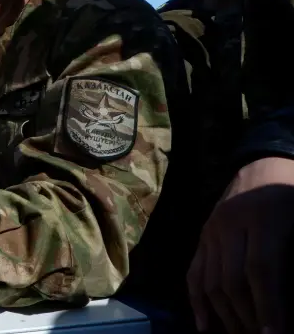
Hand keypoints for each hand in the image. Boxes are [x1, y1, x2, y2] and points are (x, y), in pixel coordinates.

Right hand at [187, 157, 293, 333]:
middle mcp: (230, 223)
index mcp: (264, 217)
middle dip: (247, 317)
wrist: (265, 161)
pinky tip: (205, 326)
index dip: (268, 306)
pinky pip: (194, 272)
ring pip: (210, 280)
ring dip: (225, 315)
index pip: (261, 269)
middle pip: (232, 279)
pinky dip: (197, 302)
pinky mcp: (202, 234)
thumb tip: (293, 298)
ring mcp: (211, 228)